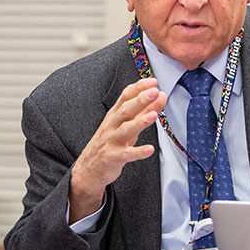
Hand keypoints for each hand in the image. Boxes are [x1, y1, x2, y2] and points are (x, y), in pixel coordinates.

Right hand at [68, 78, 166, 222]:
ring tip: (153, 115)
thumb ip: (144, 110)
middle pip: (126, 110)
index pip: (125, 97)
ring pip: (126, 129)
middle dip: (140, 100)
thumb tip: (160, 95)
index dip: (139, 88)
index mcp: (115, 115)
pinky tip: (149, 149)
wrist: (89, 168)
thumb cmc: (110, 142)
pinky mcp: (113, 157)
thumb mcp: (126, 124)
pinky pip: (127, 154)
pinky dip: (138, 152)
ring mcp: (112, 141)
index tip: (152, 81)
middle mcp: (112, 125)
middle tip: (154, 91)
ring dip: (139, 122)